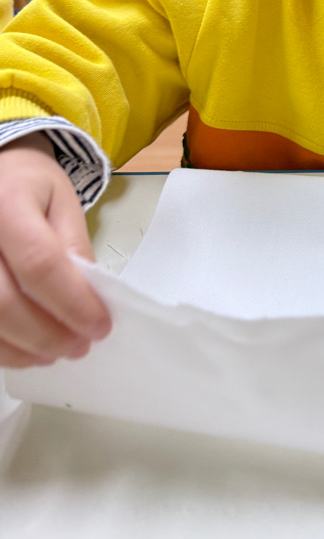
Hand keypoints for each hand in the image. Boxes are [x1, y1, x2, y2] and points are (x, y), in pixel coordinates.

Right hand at [0, 133, 110, 367]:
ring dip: (23, 348)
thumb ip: (74, 247)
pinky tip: (26, 349)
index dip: (72, 301)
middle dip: (48, 333)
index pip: (39, 263)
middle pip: (6, 302)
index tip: (99, 325)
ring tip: (55, 352)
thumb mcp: (62, 202)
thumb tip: (89, 297)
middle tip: (80, 346)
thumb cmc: (29, 186)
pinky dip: (2, 347)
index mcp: (6, 203)